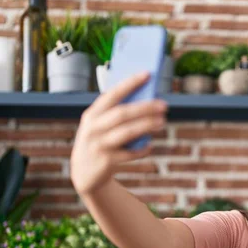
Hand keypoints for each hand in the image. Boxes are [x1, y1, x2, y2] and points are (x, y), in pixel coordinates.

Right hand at [70, 71, 166, 195]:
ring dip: (147, 126)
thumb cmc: (99, 142)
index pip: (112, 94)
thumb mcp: (100, 126)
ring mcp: (99, 145)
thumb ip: (116, 115)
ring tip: (162, 122)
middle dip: (145, 107)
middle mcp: (93, 128)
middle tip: (164, 105)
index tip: (147, 74)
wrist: (83, 174)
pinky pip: (130, 153)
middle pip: (122, 113)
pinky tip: (149, 145)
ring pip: (127, 132)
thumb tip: (147, 102)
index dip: (130, 83)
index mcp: (92, 114)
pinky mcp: (106, 161)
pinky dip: (142, 149)